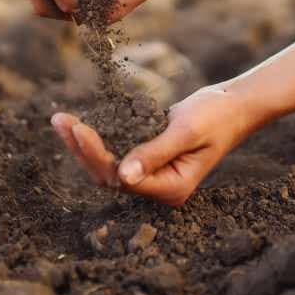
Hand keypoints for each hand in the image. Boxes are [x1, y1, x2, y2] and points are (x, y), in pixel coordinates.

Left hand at [49, 87, 250, 205]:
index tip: (78, 128)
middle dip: (82, 149)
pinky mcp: (149, 159)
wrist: (234, 105)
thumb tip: (123, 175)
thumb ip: (155, 153)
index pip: (123, 178)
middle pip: (109, 175)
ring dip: (84, 144)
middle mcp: (160, 188)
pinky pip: (117, 152)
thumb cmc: (216, 115)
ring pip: (109, 165)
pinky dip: (98, 137)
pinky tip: (78, 123)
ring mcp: (154, 175)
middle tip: (59, 121)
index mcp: (171, 189)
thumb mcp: (186, 131)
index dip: (96, 155)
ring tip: (61, 121)